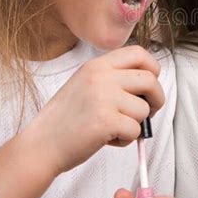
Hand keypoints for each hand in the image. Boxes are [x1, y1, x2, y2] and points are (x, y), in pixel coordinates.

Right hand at [31, 45, 163, 174]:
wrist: (42, 144)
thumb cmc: (66, 119)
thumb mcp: (86, 84)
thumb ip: (113, 78)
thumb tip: (149, 83)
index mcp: (97, 65)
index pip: (139, 53)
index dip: (152, 69)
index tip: (149, 86)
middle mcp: (101, 77)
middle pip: (150, 80)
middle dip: (156, 99)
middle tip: (146, 113)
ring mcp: (103, 98)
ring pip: (144, 109)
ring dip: (135, 124)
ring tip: (113, 129)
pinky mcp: (106, 121)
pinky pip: (135, 131)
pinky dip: (126, 140)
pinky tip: (107, 139)